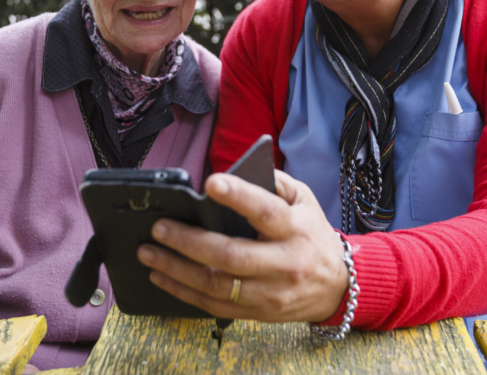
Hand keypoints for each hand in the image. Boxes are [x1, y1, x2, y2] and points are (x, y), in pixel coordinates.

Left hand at [137, 170, 348, 322]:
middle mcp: (283, 264)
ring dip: (176, 270)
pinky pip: (213, 307)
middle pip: (231, 255)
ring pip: (217, 286)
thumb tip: (235, 172)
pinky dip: (183, 292)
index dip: (239, 197)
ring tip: (148, 252)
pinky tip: (161, 275)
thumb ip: (273, 182)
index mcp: (294, 229)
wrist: (337, 286)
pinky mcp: (257, 313)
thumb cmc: (311, 234)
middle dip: (189, 241)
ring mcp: (269, 293)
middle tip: (159, 227)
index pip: (266, 211)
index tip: (211, 183)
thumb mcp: (304, 200)